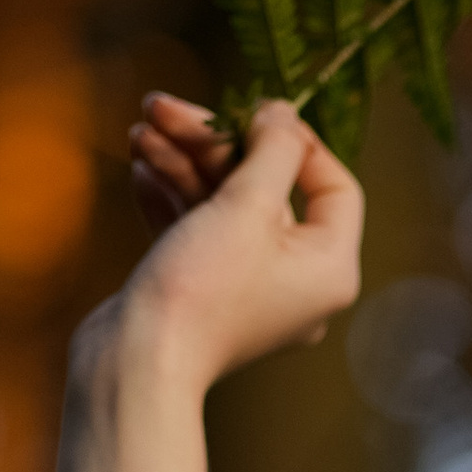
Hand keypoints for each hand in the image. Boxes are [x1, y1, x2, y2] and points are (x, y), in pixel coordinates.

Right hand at [94, 93, 363, 392]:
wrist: (136, 363)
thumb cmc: (202, 289)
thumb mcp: (247, 206)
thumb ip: (273, 151)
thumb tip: (283, 114)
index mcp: (330, 268)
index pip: (335, 188)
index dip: (296, 141)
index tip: (249, 110)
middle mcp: (299, 282)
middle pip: (268, 189)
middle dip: (212, 144)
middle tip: (160, 107)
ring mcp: (251, 290)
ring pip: (225, 206)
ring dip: (182, 162)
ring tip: (138, 131)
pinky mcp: (207, 294)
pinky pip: (199, 232)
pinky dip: (172, 198)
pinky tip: (139, 169)